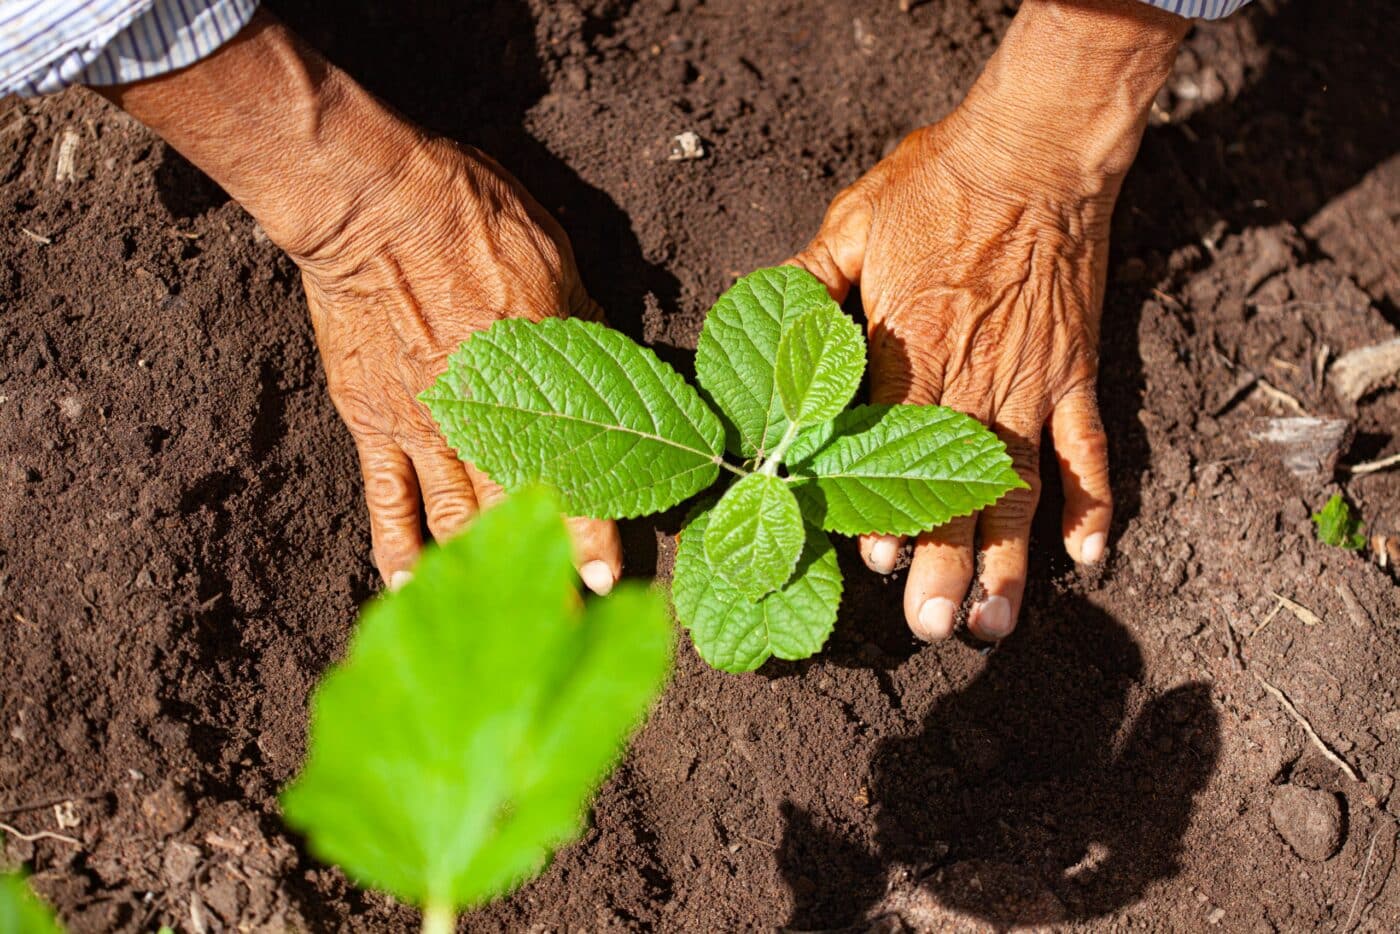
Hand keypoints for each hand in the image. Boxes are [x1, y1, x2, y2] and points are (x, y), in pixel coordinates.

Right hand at [97, 11, 620, 591]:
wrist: (373, 205)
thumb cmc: (471, 217)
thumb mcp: (554, 258)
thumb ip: (581, 323)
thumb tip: (610, 360)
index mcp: (536, 381)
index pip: (571, 474)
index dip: (590, 534)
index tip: (604, 584)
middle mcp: (483, 419)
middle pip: (517, 510)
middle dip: (540, 565)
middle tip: (557, 617)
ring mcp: (424, 429)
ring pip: (457, 517)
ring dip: (480, 568)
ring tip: (497, 616)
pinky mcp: (373, 424)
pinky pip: (386, 500)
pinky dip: (398, 547)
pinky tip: (409, 586)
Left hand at [788, 0, 1185, 640]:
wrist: (1038, 149)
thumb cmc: (938, 183)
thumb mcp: (852, 223)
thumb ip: (807, 286)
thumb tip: (760, 328)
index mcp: (912, 350)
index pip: (891, 447)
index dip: (882, 508)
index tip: (876, 566)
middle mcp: (973, 383)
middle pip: (956, 488)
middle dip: (946, 562)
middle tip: (934, 626)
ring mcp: (1031, 386)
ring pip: (1021, 489)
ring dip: (1010, 560)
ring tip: (995, 625)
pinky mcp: (1075, 376)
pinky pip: (1088, 451)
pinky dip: (1092, 503)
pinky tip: (1085, 558)